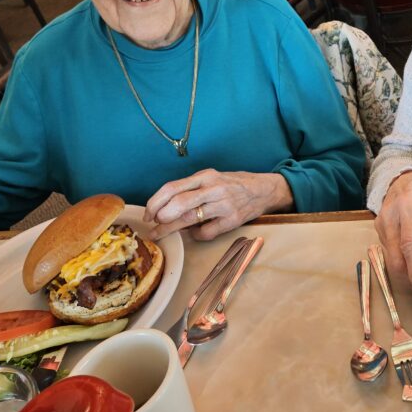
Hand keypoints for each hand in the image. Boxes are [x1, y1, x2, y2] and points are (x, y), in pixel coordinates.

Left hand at [143, 170, 293, 241]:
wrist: (263, 190)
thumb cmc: (233, 184)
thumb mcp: (212, 178)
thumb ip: (191, 189)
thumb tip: (165, 206)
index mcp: (205, 176)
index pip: (172, 187)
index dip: (155, 202)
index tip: (148, 213)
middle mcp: (213, 188)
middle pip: (178, 203)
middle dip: (160, 216)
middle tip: (152, 224)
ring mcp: (224, 205)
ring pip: (189, 219)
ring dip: (170, 228)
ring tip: (159, 233)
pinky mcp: (232, 220)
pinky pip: (206, 232)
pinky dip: (195, 235)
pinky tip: (194, 233)